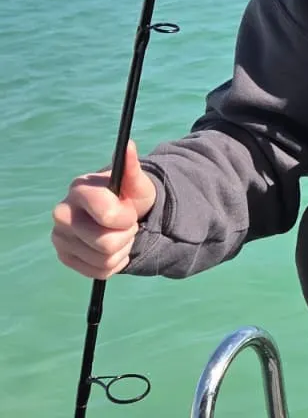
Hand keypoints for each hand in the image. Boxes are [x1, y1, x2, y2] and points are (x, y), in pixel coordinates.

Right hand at [51, 142, 157, 279]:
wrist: (122, 214)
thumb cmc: (129, 194)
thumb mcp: (137, 181)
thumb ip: (132, 166)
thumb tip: (129, 144)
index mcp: (79, 189)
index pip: (107, 214)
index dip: (126, 217)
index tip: (130, 213)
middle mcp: (62, 213)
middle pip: (104, 242)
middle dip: (125, 235)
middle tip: (127, 225)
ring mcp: (60, 237)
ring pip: (102, 259)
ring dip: (121, 250)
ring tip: (120, 235)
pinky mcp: (64, 257)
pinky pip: (97, 272)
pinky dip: (113, 264)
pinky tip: (114, 249)